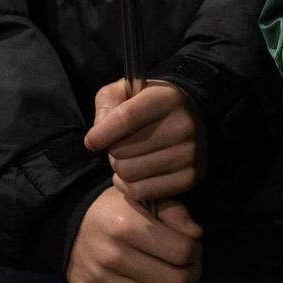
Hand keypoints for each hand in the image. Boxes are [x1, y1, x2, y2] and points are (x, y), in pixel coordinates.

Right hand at [65, 190, 202, 282]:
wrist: (73, 219)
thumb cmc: (117, 207)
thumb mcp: (146, 197)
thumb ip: (174, 212)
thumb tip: (196, 235)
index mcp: (127, 224)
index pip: (181, 252)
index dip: (196, 252)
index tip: (193, 249)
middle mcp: (112, 254)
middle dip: (191, 277)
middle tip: (191, 269)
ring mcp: (99, 279)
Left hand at [84, 79, 206, 202]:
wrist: (191, 120)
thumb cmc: (150, 105)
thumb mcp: (126, 91)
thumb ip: (107, 103)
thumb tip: (97, 134)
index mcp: (168, 98)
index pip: (126, 117)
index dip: (101, 133)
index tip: (91, 141)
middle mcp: (184, 125)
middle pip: (122, 150)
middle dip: (113, 150)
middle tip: (122, 145)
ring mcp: (189, 153)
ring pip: (129, 173)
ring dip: (121, 168)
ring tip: (130, 158)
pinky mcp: (190, 178)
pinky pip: (140, 191)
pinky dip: (129, 186)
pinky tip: (135, 174)